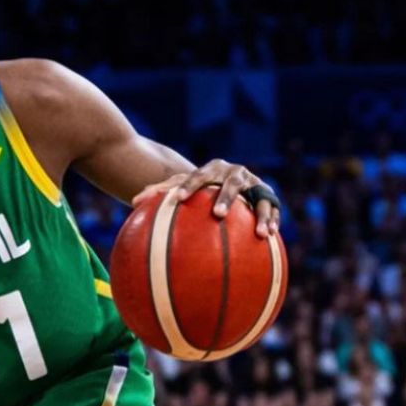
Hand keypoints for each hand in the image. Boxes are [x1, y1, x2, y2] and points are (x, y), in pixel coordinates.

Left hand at [131, 158, 279, 237]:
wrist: (230, 178)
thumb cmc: (200, 187)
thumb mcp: (183, 186)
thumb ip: (161, 192)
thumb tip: (133, 201)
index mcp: (212, 169)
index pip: (197, 175)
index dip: (187, 186)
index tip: (177, 200)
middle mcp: (235, 173)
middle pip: (231, 184)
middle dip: (225, 198)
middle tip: (217, 215)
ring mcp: (254, 183)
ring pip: (259, 197)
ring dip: (260, 213)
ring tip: (260, 233)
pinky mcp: (268, 196)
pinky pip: (273, 210)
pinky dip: (272, 221)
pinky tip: (270, 236)